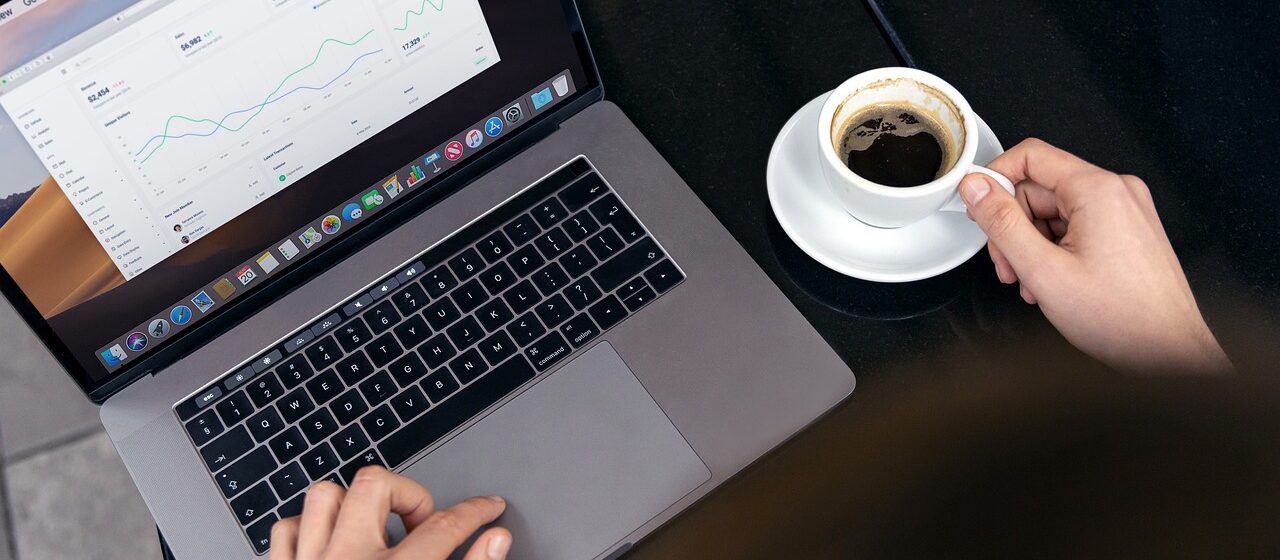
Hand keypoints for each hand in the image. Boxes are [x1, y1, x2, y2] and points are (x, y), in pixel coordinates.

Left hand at [270, 466, 510, 559]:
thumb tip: (495, 540)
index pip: (447, 525)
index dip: (476, 511)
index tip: (488, 508)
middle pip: (376, 485)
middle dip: (405, 497)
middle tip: (420, 525)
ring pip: (324, 497)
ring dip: (352, 508)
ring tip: (375, 530)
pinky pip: (285, 532)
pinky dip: (308, 531)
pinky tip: (330, 545)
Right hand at [959, 138, 1231, 373]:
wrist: (1167, 353)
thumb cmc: (1122, 318)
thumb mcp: (1042, 270)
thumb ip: (1001, 223)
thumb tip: (976, 188)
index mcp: (1099, 190)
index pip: (1030, 156)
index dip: (995, 180)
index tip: (978, 206)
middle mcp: (1117, 192)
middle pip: (1039, 190)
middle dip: (1014, 227)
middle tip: (1007, 265)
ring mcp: (1125, 211)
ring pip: (1053, 213)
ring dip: (1032, 246)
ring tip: (1031, 283)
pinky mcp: (1126, 231)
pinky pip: (1074, 227)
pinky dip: (1054, 251)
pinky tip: (1050, 282)